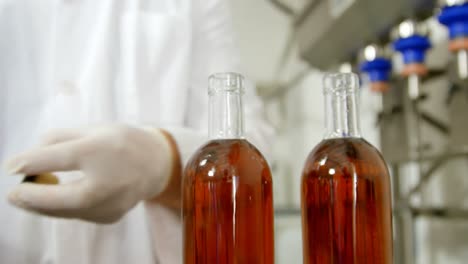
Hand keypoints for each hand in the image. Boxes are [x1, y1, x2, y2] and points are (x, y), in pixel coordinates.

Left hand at [4, 125, 175, 222]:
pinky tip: (56, 199)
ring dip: (43, 206)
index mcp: (101, 151)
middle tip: (13, 194)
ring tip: (28, 196)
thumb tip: (31, 158)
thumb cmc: (122, 142)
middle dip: (31, 198)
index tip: (10, 167)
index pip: (57, 159)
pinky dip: (62, 208)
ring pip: (66, 212)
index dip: (28, 163)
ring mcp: (111, 204)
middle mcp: (108, 182)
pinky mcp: (109, 216)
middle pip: (60, 199)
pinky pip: (77, 215)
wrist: (156, 164)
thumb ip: (60, 139)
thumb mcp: (92, 129)